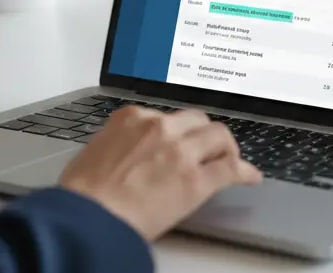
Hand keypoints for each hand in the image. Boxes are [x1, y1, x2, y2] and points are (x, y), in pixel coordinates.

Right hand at [59, 106, 260, 241]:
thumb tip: (127, 152)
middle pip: (197, 120)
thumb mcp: (99, 150)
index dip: (179, 130)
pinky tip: (249, 177)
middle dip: (204, 134)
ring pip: (218, 137)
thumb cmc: (84, 193)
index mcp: (132, 117)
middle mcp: (159, 126)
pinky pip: (228, 169)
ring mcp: (180, 151)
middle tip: (209, 148)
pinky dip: (243, 172)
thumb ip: (121, 142)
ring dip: (226, 148)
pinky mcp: (195, 179)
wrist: (88, 216)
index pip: (167, 116)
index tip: (182, 138)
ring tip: (231, 160)